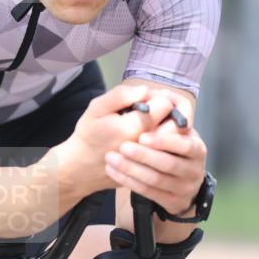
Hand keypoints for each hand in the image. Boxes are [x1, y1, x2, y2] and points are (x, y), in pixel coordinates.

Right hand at [57, 84, 177, 194]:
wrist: (82, 167)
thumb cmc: (88, 135)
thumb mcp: (97, 108)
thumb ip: (121, 95)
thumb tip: (145, 90)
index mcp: (135, 127)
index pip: (165, 104)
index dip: (157, 96)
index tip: (145, 99)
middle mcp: (148, 145)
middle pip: (176, 122)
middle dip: (168, 111)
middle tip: (153, 110)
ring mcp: (152, 159)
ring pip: (176, 139)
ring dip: (169, 127)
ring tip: (152, 123)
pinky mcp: (152, 168)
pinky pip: (169, 152)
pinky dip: (165, 142)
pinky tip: (151, 138)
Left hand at [103, 89, 207, 214]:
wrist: (173, 179)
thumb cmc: (166, 146)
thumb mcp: (171, 129)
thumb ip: (165, 114)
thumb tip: (153, 94)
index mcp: (197, 147)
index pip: (184, 145)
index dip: (163, 141)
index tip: (142, 136)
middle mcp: (195, 169)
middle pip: (168, 164)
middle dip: (143, 156)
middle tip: (122, 147)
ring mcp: (185, 188)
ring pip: (156, 180)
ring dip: (131, 169)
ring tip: (111, 158)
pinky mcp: (173, 202)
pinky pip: (148, 193)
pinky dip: (129, 181)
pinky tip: (113, 171)